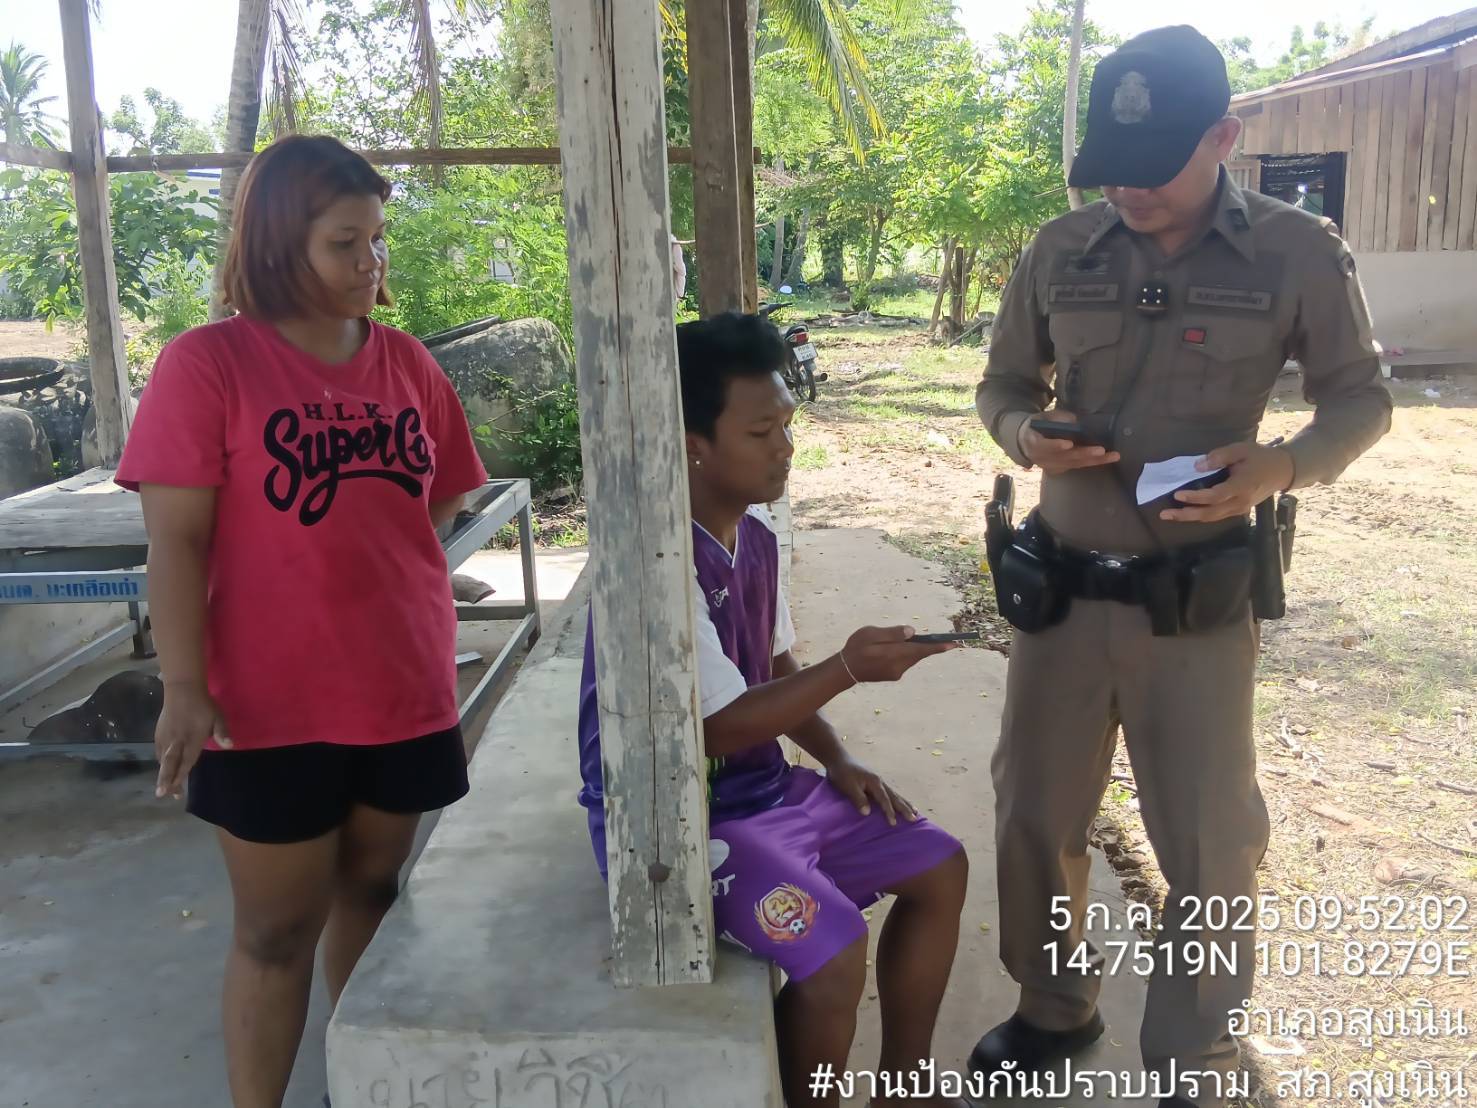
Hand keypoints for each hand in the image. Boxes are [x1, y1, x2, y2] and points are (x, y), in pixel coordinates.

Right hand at [154, 682, 230, 798]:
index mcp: (192, 739)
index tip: (177, 790)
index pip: (187, 761)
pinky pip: (159, 751)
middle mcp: (177, 741)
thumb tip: (230, 746)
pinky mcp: (159, 733)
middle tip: (161, 794)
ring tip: (162, 788)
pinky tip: (162, 767)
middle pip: (170, 763)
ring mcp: (166, 737)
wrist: (182, 690)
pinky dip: (160, 762)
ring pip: (163, 759)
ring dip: (162, 774)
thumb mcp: (218, 717)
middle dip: (165, 779)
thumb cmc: (204, 705)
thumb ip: (222, 733)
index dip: (182, 776)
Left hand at [824, 754, 918, 826]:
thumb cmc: (842, 773)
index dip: (889, 812)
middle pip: (895, 796)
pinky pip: (890, 792)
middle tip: (915, 818)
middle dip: (905, 808)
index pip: (884, 799)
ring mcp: (879, 780)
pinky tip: (899, 802)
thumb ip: (858, 798)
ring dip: (905, 803)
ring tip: (915, 811)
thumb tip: (867, 813)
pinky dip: (897, 798)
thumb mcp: (848, 786)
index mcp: (875, 782)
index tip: (894, 823)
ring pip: (894, 794)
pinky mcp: (875, 781)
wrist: (838, 758)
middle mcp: (880, 781)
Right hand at [839, 625, 957, 683]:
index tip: (955, 644)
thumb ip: (892, 633)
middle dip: (926, 644)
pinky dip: (904, 653)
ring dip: (911, 648)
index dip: (939, 646)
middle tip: (938, 637)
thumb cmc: (856, 648)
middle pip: (919, 653)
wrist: (845, 670)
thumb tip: (912, 632)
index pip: (922, 649)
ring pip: (912, 657)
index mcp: (895, 654)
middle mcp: (900, 666)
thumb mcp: (870, 634)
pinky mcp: (894, 675)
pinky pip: (905, 661)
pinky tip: (891, 649)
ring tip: (896, 640)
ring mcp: (897, 672)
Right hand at [1018, 410, 1120, 475]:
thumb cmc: (1036, 427)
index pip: (1045, 446)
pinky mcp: (1061, 469)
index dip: (1056, 446)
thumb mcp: (1042, 417)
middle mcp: (1043, 459)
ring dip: (1095, 460)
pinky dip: (1093, 462)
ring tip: (1113, 455)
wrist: (1025, 443)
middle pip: (1066, 458)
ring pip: (1075, 464)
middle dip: (1084, 454)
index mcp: (1034, 444)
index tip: (1068, 444)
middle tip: (1100, 450)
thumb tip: (1074, 421)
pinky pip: (1079, 466)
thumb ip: (1056, 418)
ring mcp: (1052, 467)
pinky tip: (1108, 458)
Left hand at [1161, 441, 1294, 522]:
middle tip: (1165, 514)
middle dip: (1186, 515)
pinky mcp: (1239, 510)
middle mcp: (1240, 502)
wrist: (1283, 470)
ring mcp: (1240, 509)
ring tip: (1170, 515)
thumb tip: (1198, 466)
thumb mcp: (1241, 449)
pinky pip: (1217, 516)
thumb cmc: (1261, 457)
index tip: (1178, 494)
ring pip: (1212, 517)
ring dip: (1190, 517)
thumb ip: (1220, 456)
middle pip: (1210, 513)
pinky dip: (1201, 515)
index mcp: (1242, 486)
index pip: (1215, 496)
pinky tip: (1187, 512)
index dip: (1196, 497)